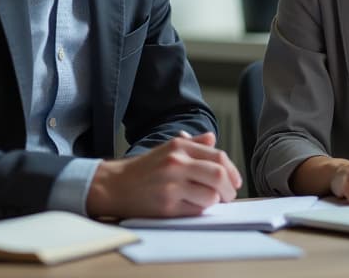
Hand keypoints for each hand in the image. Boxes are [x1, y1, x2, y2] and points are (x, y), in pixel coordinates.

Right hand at [85, 132, 241, 217]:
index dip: (232, 171)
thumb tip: (213, 138)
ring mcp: (171, 185)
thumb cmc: (144, 169)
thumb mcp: (167, 149)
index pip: (218, 157)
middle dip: (229, 188)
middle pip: (218, 175)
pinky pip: (196, 210)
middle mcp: (176, 163)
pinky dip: (201, 210)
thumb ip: (192, 144)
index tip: (234, 181)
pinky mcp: (167, 206)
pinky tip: (194, 206)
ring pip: (210, 195)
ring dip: (215, 201)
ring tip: (211, 201)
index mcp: (179, 147)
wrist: (114, 185)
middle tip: (229, 195)